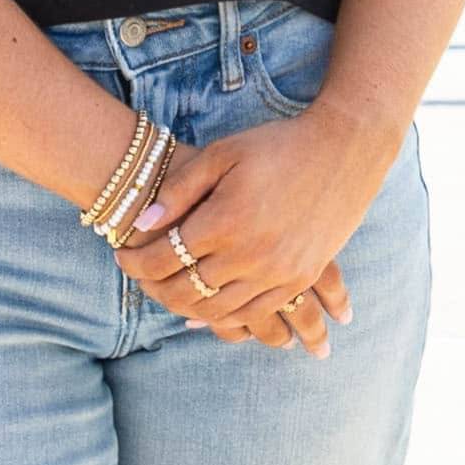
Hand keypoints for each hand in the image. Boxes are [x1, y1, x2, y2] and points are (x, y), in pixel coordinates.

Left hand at [115, 110, 388, 357]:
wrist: (343, 151)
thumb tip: (142, 223)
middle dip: (153, 288)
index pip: (164, 258)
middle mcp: (251, 254)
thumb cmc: (277, 145)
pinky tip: (207, 313)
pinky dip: (227, 319)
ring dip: (185, 308)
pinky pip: (254, 314)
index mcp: (227, 220)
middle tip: (139, 278)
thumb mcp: (222, 154)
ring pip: (218, 311)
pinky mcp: (299, 278)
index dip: (135, 261)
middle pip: (186, 290)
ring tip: (167, 293)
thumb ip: (179, 189)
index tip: (121, 254)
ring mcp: (278, 272)